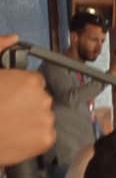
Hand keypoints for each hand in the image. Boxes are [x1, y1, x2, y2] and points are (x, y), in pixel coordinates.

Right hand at [0, 35, 55, 165]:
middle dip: (27, 103)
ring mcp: (47, 121)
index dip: (20, 89)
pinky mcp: (46, 140)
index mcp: (31, 81)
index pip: (35, 82)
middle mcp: (44, 99)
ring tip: (9, 124)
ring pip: (43, 118)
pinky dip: (33, 138)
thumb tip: (14, 37)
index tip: (9, 96)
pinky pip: (44, 136)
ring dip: (31, 120)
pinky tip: (15, 136)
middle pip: (40, 99)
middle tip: (7, 111)